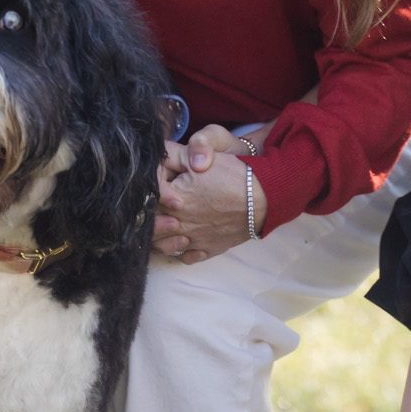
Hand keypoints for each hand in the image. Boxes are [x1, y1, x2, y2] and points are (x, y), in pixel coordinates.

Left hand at [152, 128, 257, 263]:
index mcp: (173, 198)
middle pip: (149, 224)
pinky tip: (181, 238)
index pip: (145, 197)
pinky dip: (179, 250)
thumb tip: (155, 155)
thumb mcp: (201, 154)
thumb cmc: (233, 174)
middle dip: (146, 214)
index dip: (146, 188)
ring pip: (162, 245)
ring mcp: (193, 239)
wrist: (265, 198)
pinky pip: (184, 257)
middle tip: (151, 203)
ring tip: (163, 222)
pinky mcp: (207, 249)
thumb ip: (173, 153)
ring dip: (159, 235)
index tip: (153, 182)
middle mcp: (179, 223)